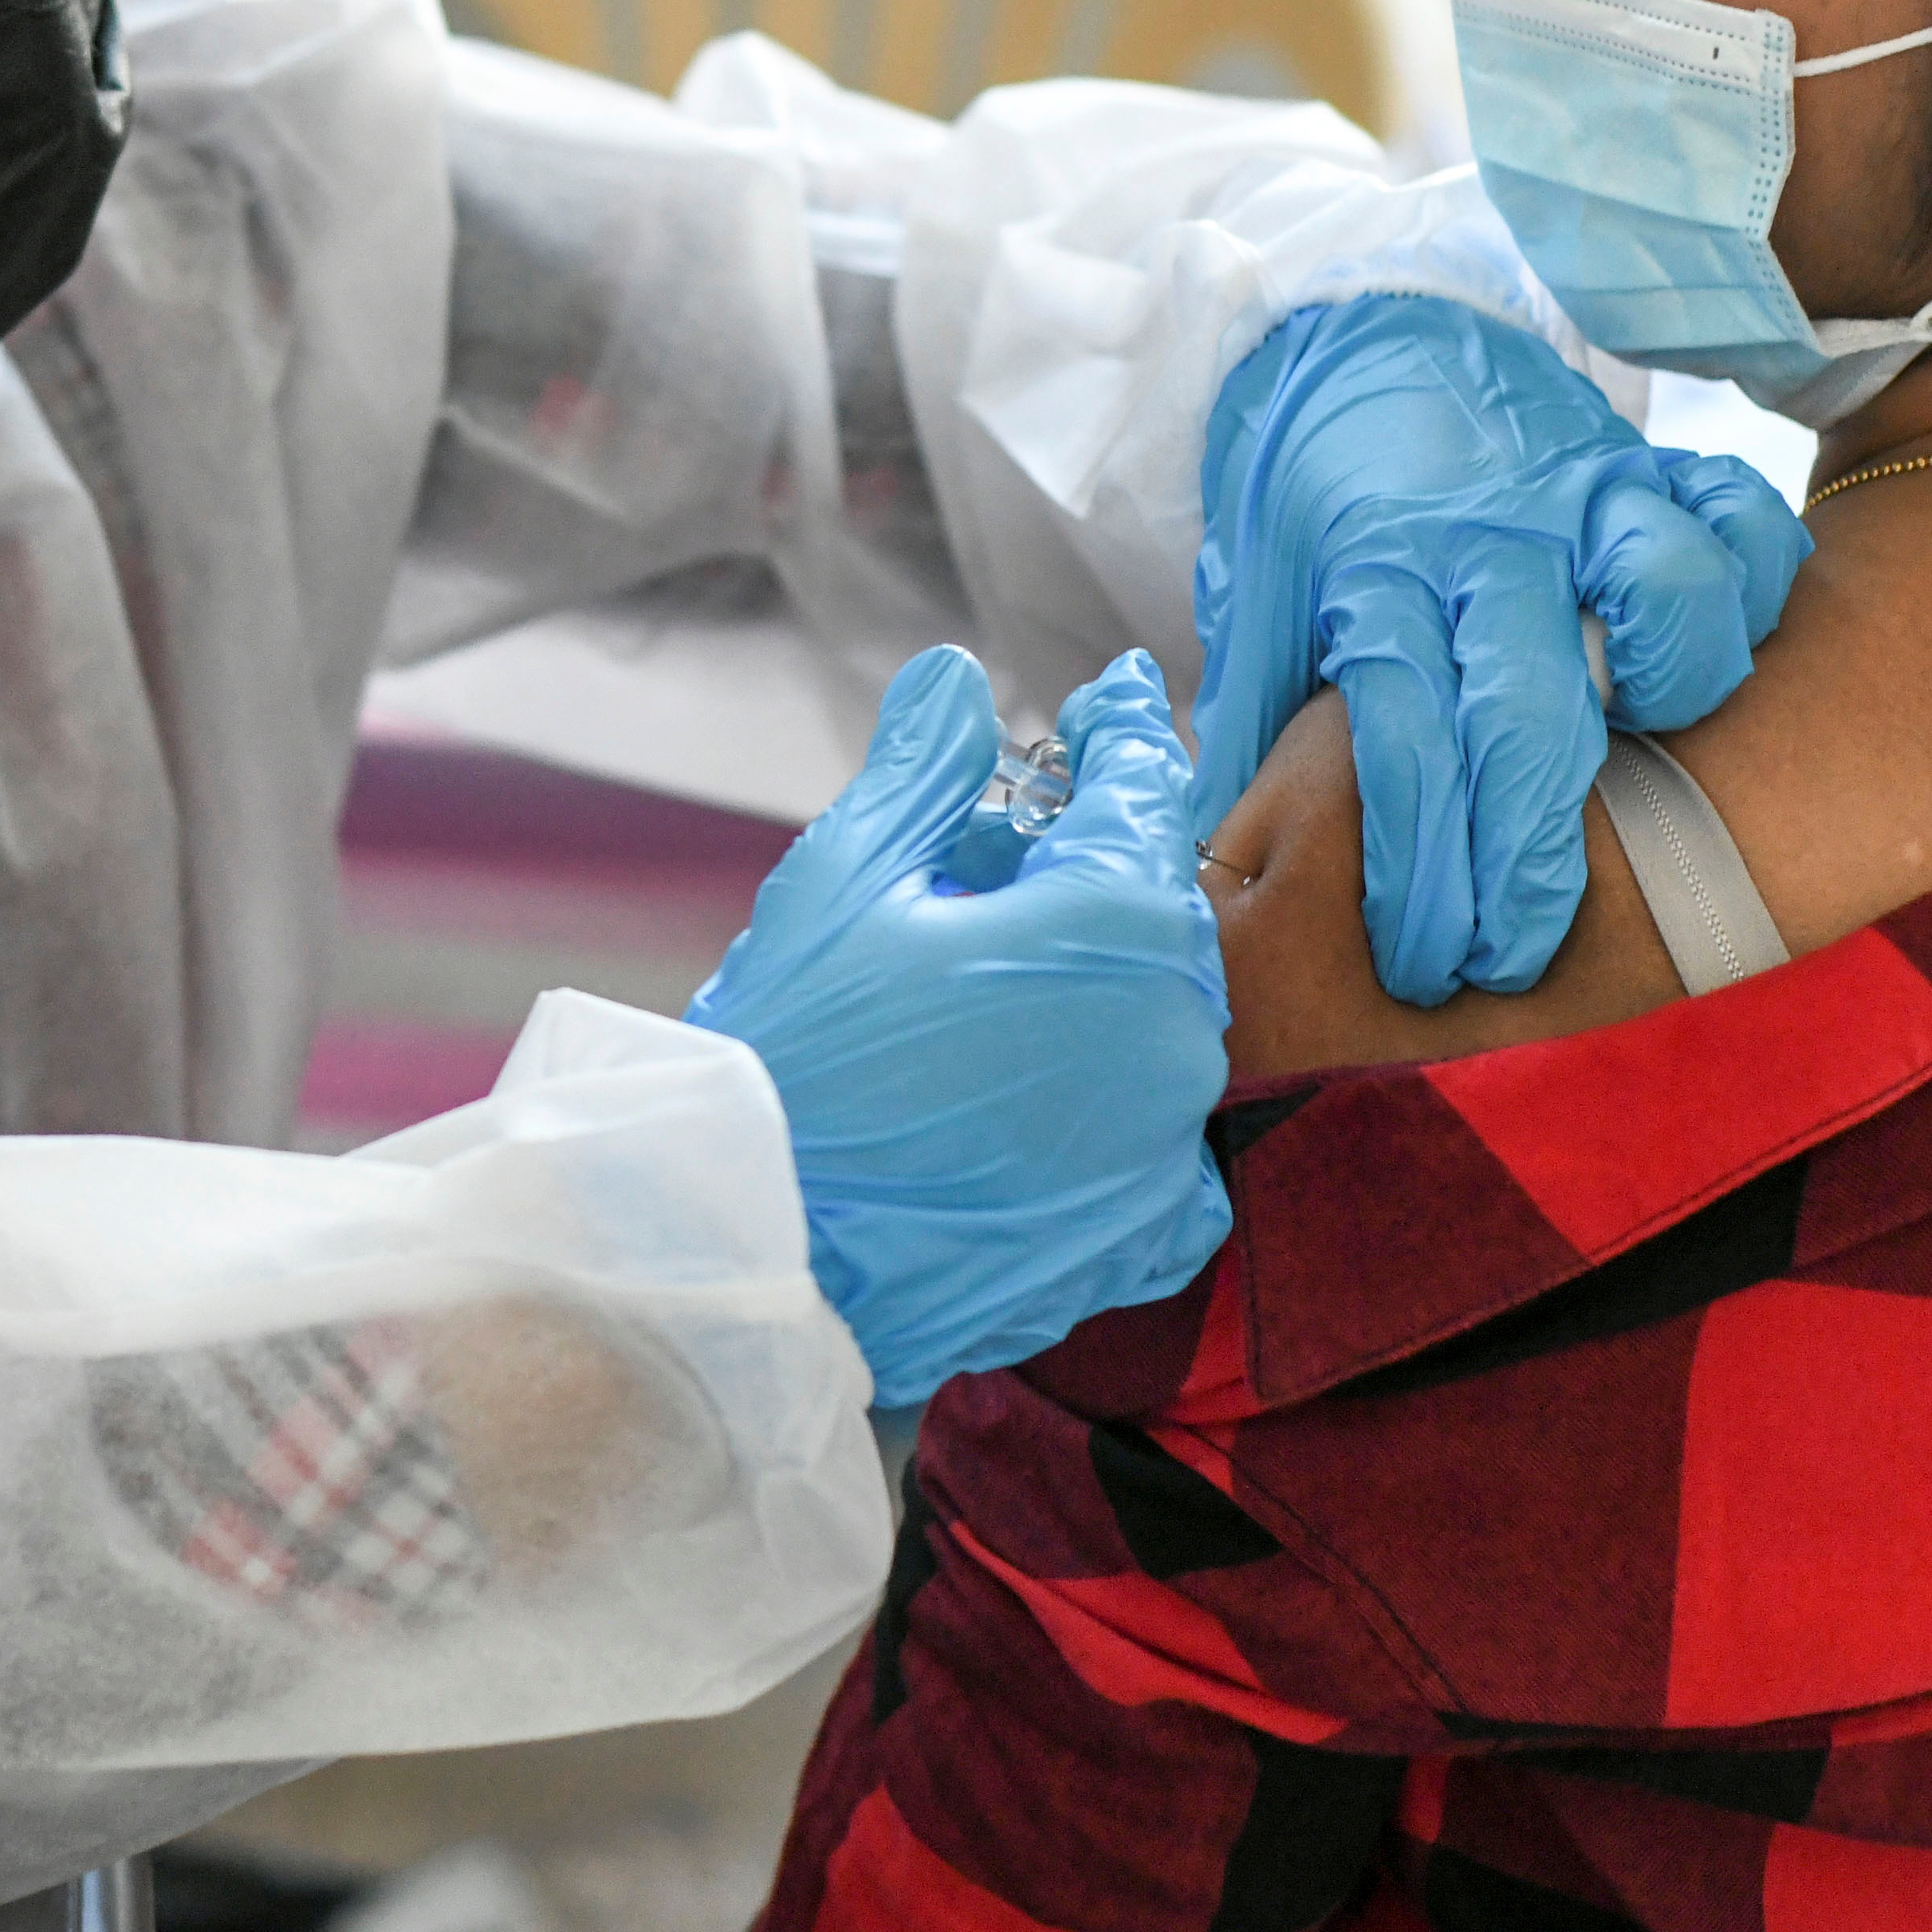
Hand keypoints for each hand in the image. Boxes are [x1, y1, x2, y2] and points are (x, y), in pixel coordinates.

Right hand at [689, 646, 1230, 1407]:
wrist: (759, 1253)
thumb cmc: (794, 1058)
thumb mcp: (845, 880)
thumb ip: (923, 769)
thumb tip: (957, 679)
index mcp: (1115, 926)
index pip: (1144, 786)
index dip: (1123, 728)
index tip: (1113, 698)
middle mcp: (1172, 1035)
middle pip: (1154, 906)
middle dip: (1085, 863)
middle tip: (994, 853)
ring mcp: (1164, 1144)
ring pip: (1157, 1018)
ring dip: (1092, 980)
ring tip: (982, 973)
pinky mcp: (1140, 1236)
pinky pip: (1160, 1138)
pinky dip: (1111, 1102)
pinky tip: (1028, 1085)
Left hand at [1190, 298, 1805, 1004]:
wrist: (1365, 333)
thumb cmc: (1317, 494)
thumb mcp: (1258, 594)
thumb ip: (1254, 718)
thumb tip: (1217, 853)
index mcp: (1375, 573)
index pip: (1402, 742)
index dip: (1418, 869)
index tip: (1422, 962)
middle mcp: (1486, 538)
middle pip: (1532, 713)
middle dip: (1529, 862)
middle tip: (1516, 955)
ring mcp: (1582, 492)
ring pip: (1666, 593)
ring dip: (1675, 698)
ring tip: (1647, 769)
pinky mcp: (1652, 462)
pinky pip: (1739, 518)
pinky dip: (1756, 587)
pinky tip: (1725, 657)